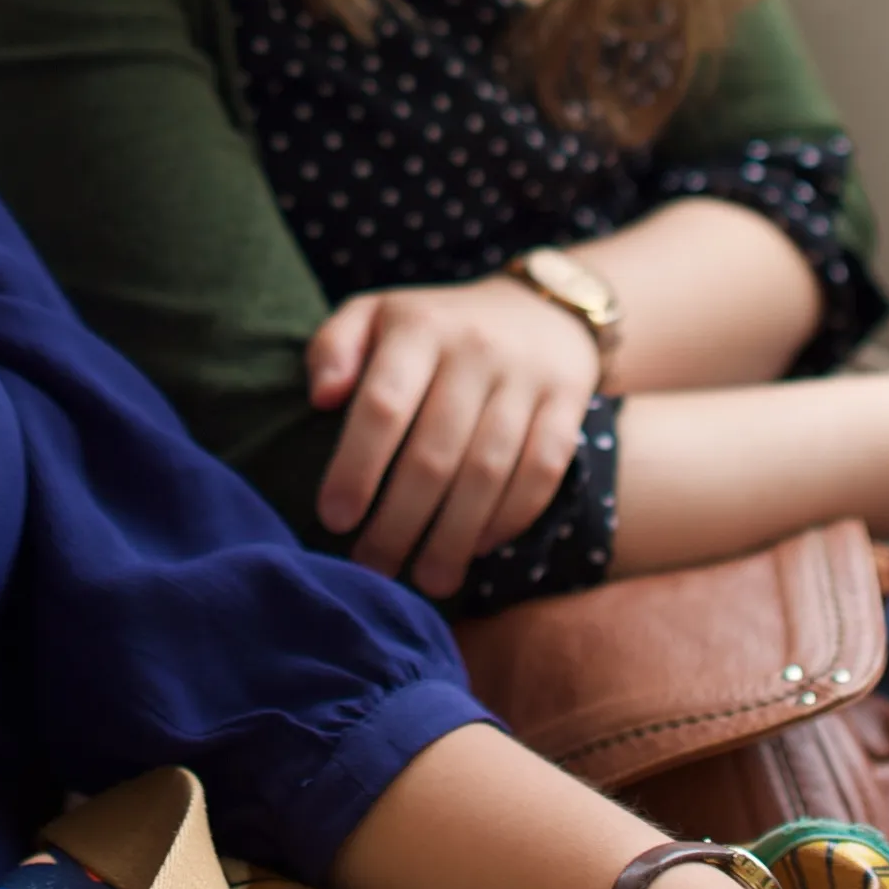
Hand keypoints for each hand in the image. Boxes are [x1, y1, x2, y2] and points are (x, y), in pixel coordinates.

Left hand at [308, 274, 602, 597]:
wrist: (542, 308)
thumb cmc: (435, 327)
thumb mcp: (375, 314)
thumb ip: (333, 347)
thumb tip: (320, 397)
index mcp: (419, 327)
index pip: (383, 405)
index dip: (356, 468)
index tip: (334, 520)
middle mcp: (475, 349)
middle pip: (435, 453)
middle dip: (399, 522)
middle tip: (372, 567)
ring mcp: (526, 378)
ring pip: (489, 471)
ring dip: (453, 536)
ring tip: (427, 580)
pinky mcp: (567, 404)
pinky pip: (542, 472)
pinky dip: (510, 518)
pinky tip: (477, 548)